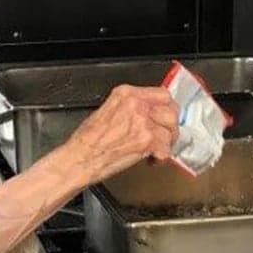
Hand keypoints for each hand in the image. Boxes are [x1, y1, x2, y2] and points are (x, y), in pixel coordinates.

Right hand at [62, 85, 179, 185]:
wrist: (81, 157)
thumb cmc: (87, 139)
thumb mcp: (106, 110)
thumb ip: (128, 107)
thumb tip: (146, 112)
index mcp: (125, 93)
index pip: (161, 93)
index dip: (166, 108)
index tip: (165, 116)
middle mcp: (136, 104)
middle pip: (171, 109)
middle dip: (171, 124)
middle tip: (166, 134)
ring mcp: (142, 121)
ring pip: (171, 129)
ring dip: (167, 141)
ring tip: (158, 148)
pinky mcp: (146, 140)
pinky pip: (166, 148)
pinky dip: (161, 157)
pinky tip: (151, 159)